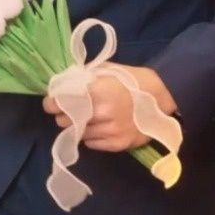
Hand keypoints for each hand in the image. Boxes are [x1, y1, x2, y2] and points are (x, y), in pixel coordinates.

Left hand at [42, 64, 177, 152]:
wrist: (163, 98)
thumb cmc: (132, 80)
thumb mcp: (107, 70)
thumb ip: (83, 77)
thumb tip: (61, 83)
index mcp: (96, 91)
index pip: (61, 102)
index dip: (51, 103)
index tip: (51, 103)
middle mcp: (101, 113)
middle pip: (64, 121)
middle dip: (63, 115)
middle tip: (69, 110)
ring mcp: (110, 131)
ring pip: (77, 133)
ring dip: (77, 126)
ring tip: (87, 118)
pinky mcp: (117, 144)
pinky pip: (91, 143)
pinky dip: (91, 136)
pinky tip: (99, 126)